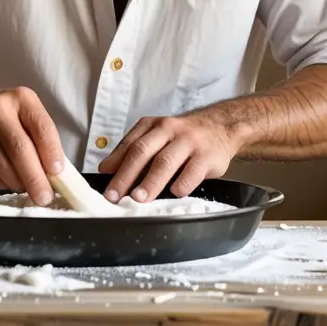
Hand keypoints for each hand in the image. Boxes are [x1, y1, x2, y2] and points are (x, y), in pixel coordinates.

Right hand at [0, 86, 64, 205]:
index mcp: (20, 98)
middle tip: (45, 196)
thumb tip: (55, 172)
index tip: (57, 172)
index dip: (52, 153)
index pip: (42, 128)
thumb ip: (38, 135)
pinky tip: (7, 179)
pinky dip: (4, 184)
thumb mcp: (20, 110)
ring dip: (20, 184)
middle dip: (36, 179)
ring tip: (26, 185)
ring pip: (6, 169)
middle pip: (22, 151)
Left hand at [98, 114, 246, 202]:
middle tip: (116, 196)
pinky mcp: (207, 155)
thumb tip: (107, 171)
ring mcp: (188, 142)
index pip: (129, 146)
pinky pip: (193, 171)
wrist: (220, 127)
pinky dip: (182, 183)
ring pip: (165, 161)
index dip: (115, 167)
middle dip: (127, 176)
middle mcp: (168, 130)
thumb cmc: (182, 138)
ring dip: (150, 182)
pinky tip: (175, 193)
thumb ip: (134, 152)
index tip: (106, 188)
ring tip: (139, 198)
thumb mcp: (156, 138)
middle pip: (143, 152)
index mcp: (151, 126)